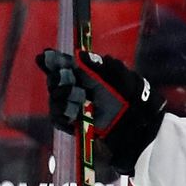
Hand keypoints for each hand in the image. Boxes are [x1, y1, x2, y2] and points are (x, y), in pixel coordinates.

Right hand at [36, 48, 167, 174]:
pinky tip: (72, 114)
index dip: (54, 60)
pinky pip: (58, 119)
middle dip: (57, 79)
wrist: (140, 129)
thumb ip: (101, 66)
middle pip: (55, 81)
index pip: (65, 65)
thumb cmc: (135, 100)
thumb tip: (80, 55)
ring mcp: (76, 107)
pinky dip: (62, 116)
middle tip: (68, 82)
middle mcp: (79, 90)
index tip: (45, 56)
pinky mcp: (75, 125)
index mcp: (89, 75)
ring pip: (54, 99)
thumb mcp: (122, 78)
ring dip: (61, 97)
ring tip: (79, 98)